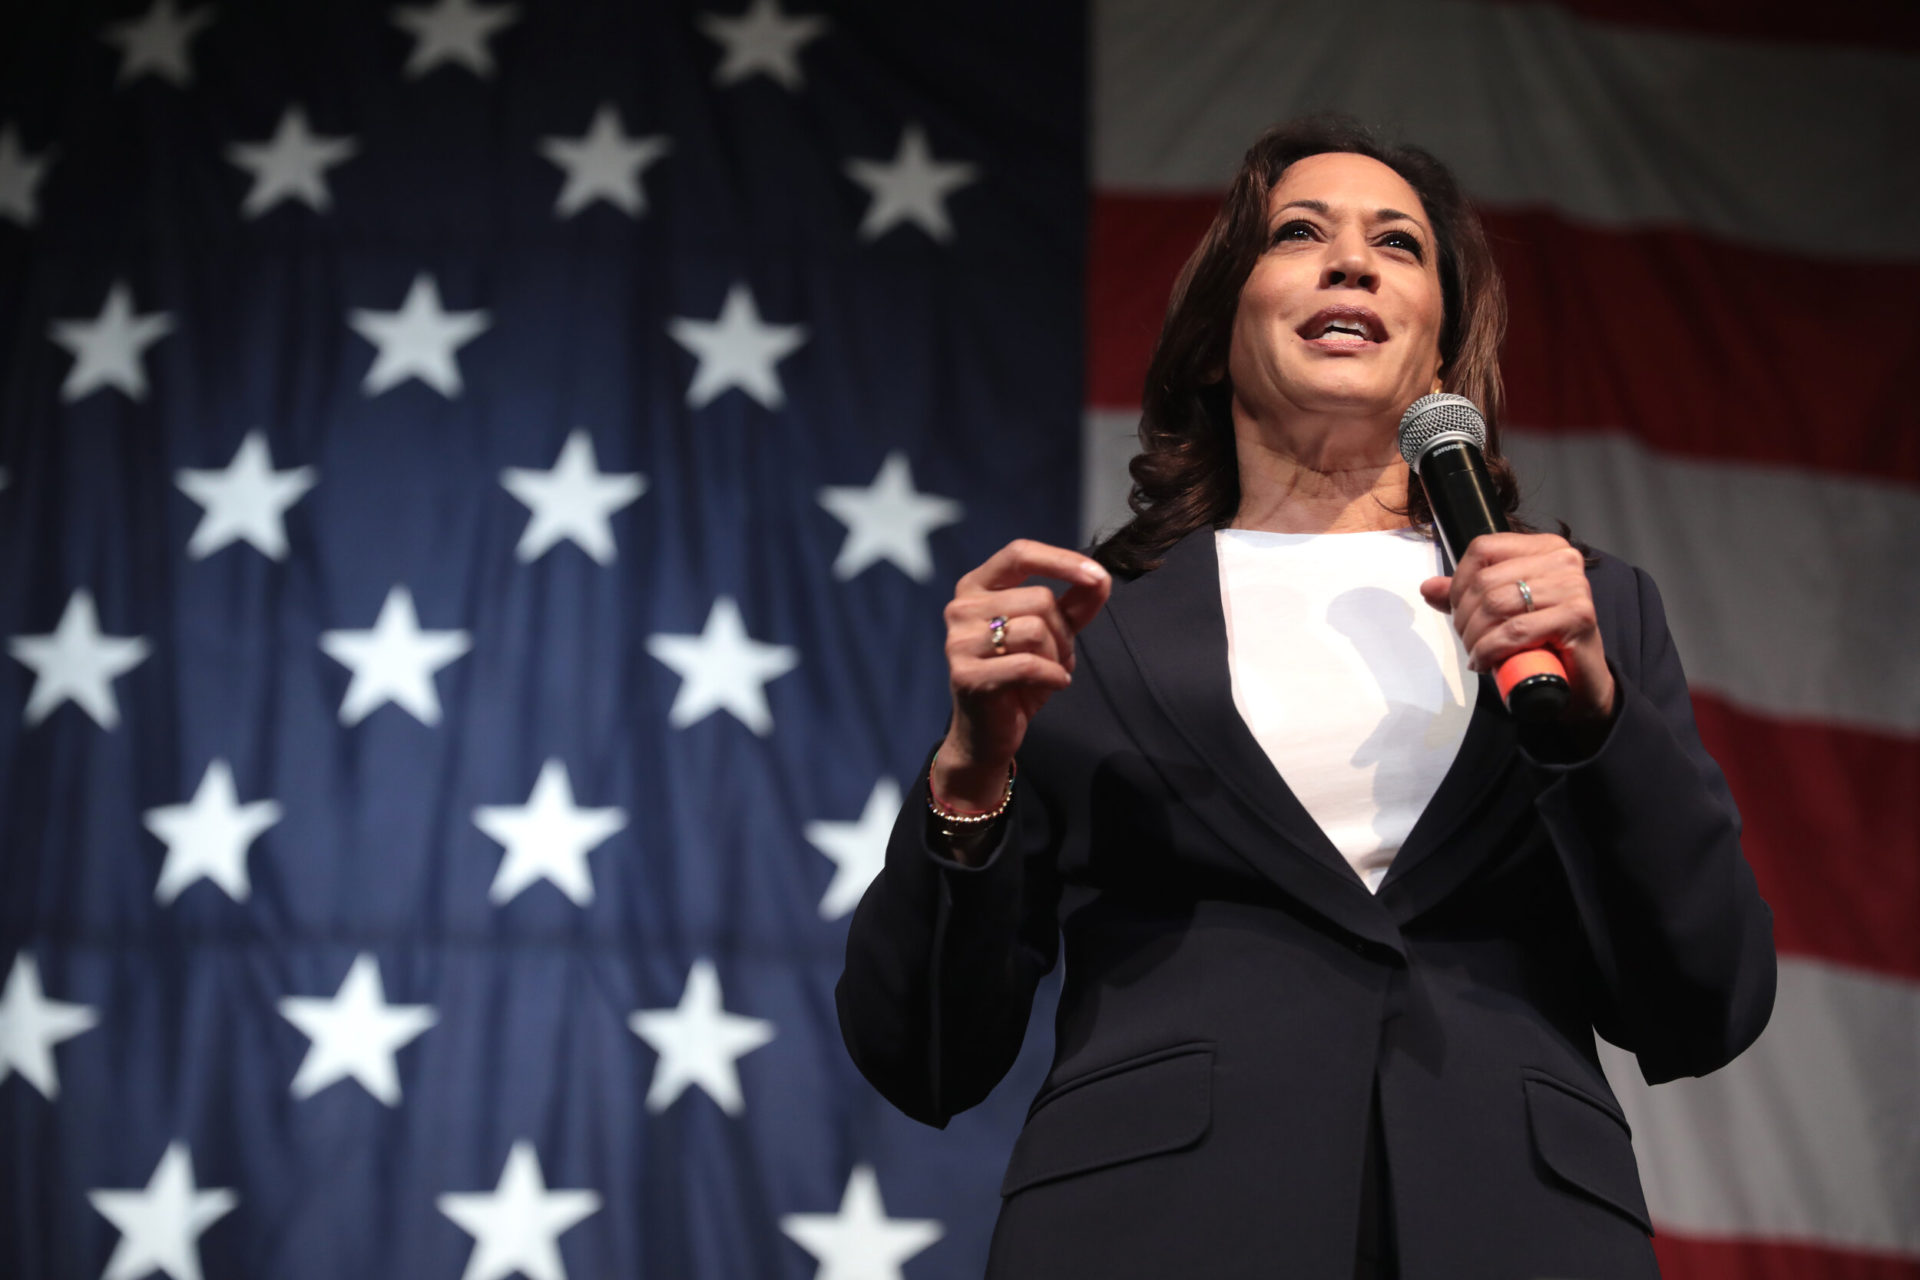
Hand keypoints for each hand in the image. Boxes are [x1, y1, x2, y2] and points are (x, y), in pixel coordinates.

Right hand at [934, 540, 1111, 809]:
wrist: (989, 732)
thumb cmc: (1020, 676)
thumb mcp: (1053, 633)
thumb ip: (1075, 603)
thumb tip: (1100, 577)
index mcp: (977, 586)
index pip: (1019, 554)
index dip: (1061, 561)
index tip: (1097, 576)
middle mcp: (961, 607)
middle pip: (1038, 598)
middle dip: (1063, 630)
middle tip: (1058, 656)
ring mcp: (959, 642)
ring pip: (1036, 630)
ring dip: (1058, 655)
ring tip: (1050, 671)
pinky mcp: (966, 675)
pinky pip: (1029, 665)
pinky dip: (1053, 676)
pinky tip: (1052, 684)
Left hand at [1418, 532, 1614, 720]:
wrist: (1580, 680)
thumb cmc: (1542, 640)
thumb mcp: (1499, 612)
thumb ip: (1466, 596)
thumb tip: (1428, 587)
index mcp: (1544, 547)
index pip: (1483, 549)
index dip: (1459, 582)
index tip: (1458, 610)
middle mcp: (1563, 560)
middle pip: (1486, 580)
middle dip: (1465, 617)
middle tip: (1468, 639)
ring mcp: (1574, 586)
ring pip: (1496, 605)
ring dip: (1475, 637)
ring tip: (1476, 653)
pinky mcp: (1578, 615)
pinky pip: (1514, 631)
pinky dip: (1490, 650)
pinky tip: (1485, 663)